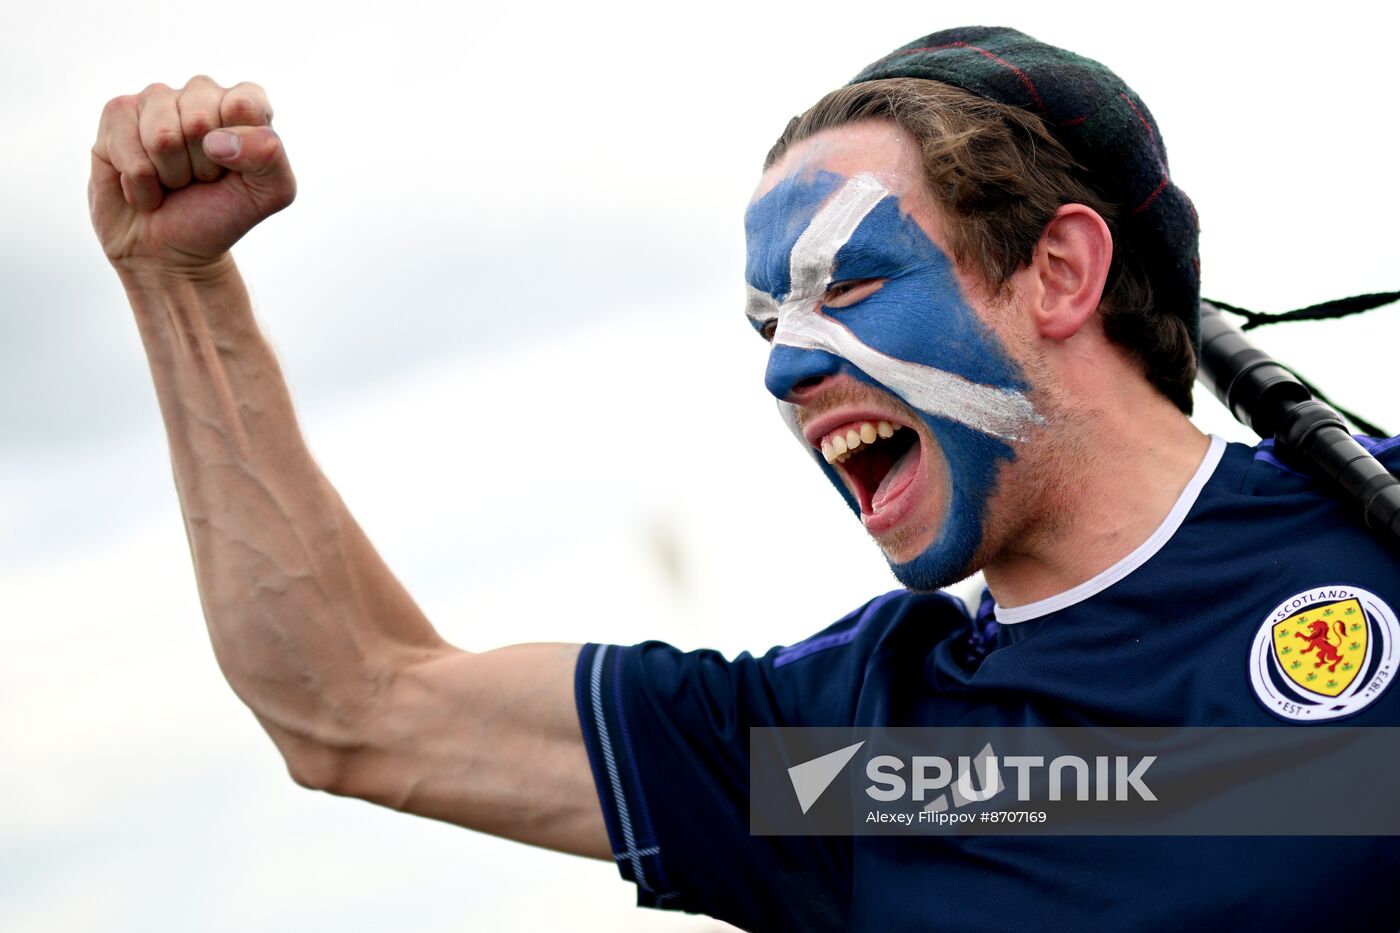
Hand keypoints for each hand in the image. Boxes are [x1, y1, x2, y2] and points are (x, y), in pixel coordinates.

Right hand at [90, 76, 295, 274]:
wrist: (168, 250)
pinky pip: (126, 144)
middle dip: (202, 166)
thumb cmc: (220, 215)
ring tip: (172, 182)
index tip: (234, 170)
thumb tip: (216, 139)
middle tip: (200, 181)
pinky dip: (139, 181)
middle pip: (199, 120)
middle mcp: (200, 94)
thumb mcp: (270, 194)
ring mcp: (156, 100)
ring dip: (169, 175)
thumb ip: (270, 158)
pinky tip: (144, 185)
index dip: (240, 148)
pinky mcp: (117, 113)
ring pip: (162, 136)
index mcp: (243, 105)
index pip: (245, 103)